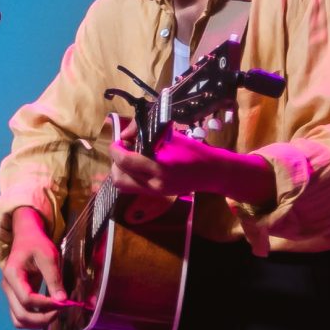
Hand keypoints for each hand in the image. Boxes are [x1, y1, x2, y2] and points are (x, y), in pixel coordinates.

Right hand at [1, 208, 73, 329]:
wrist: (26, 238)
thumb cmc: (37, 244)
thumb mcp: (49, 257)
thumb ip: (54, 278)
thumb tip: (62, 300)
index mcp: (12, 275)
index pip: (27, 299)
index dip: (47, 304)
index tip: (65, 301)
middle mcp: (7, 287)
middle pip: (21, 315)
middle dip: (43, 318)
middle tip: (61, 311)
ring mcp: (10, 294)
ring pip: (18, 320)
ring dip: (37, 323)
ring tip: (55, 314)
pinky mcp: (15, 297)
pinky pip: (20, 316)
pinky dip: (34, 319)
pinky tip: (49, 312)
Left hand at [95, 114, 275, 212]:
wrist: (214, 172)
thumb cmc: (195, 151)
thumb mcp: (172, 137)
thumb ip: (146, 133)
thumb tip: (125, 134)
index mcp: (161, 168)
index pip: (126, 161)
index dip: (116, 150)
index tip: (117, 141)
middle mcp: (155, 183)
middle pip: (120, 176)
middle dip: (115, 160)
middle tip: (121, 149)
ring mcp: (155, 192)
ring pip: (122, 185)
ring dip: (118, 170)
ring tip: (126, 158)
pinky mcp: (157, 195)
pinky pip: (131, 188)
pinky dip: (126, 177)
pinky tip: (133, 167)